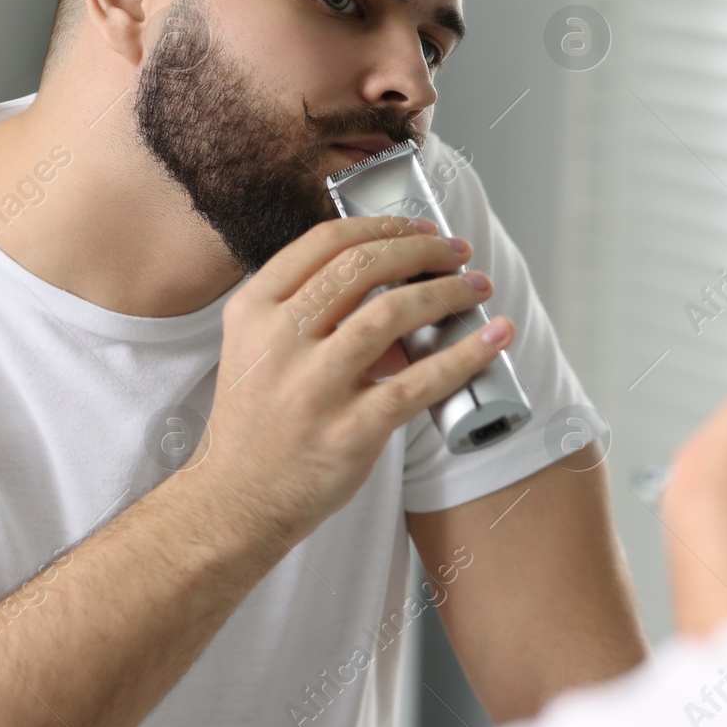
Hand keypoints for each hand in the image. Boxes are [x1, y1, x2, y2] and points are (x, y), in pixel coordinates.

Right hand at [189, 215, 513, 543]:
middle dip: (422, 250)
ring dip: (447, 292)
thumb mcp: (256, 349)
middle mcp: (279, 341)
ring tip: (477, 287)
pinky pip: (418, 383)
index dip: (382, 224)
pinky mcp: (349, 431)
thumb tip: (392, 283)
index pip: (324, 243)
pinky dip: (463, 356)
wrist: (235, 502)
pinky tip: (492, 338)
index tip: (419, 228)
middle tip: (456, 253)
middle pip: (362, 267)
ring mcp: (313, 387)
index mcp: (254, 311)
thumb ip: (305, 311)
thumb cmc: (255, 424)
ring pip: (391, 313)